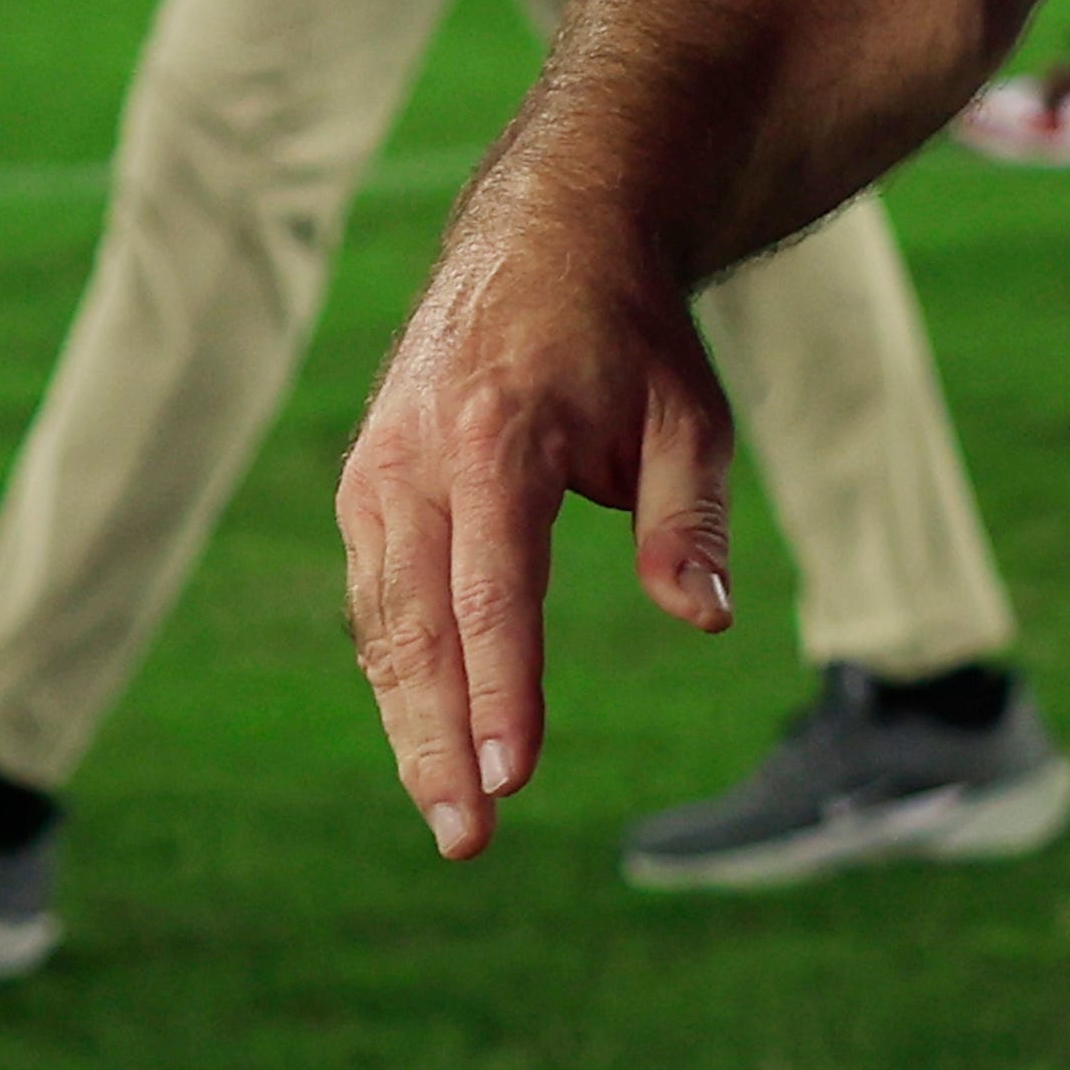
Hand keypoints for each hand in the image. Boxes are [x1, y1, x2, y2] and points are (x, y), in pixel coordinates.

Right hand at [336, 169, 736, 860]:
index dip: (500, 690)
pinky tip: (428, 739)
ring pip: (382, 623)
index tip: (511, 777)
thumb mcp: (691, 410)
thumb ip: (692, 518)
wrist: (546, 230)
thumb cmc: (632, 331)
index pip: (492, 591)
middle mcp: (415, 454)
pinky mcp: (366, 482)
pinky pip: (376, 596)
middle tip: (469, 839)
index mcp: (495, 432)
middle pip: (418, 626)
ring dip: (410, 724)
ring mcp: (377, 468)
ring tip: (450, 815)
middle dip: (439, 741)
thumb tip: (703, 619)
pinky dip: (397, 672)